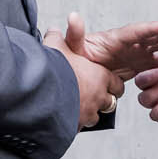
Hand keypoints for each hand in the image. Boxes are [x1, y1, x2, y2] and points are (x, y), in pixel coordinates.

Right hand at [45, 13, 126, 127]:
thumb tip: (54, 31)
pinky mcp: (76, 127)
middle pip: (110, 102)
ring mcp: (88, 114)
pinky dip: (74, 124)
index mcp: (99, 76)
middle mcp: (98, 97)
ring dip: (88, 113)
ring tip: (76, 107)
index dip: (112, 83)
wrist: (41, 93)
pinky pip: (79, 127)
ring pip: (96, 117)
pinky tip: (64, 118)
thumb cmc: (53, 69)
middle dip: (102, 100)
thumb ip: (57, 37)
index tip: (106, 83)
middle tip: (91, 96)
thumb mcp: (55, 46)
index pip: (117, 84)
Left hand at [71, 16, 157, 78]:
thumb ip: (74, 34)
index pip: (137, 32)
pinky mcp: (143, 62)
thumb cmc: (76, 58)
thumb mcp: (73, 47)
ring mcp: (139, 51)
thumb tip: (72, 17)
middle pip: (157, 34)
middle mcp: (132, 42)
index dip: (154, 29)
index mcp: (117, 38)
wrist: (80, 70)